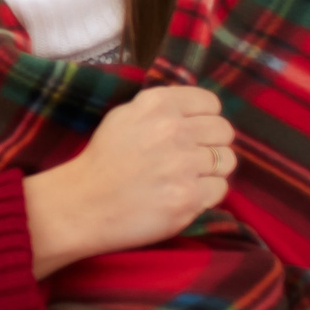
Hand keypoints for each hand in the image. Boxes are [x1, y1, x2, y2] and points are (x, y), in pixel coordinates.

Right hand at [21, 86, 234, 277]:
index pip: (211, 103)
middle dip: (212, 145)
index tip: (193, 133)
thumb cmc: (103, 161)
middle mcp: (173, 129)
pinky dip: (205, 195)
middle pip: (224, 131)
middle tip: (191, 159)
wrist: (81, 205)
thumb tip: (201, 111)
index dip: (205, 119)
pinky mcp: (188, 197)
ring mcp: (183, 165)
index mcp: (157, 104)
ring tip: (186, 179)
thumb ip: (163, 108)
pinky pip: (220, 189)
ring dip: (212, 171)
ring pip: (227, 160)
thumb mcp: (125, 116)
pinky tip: (182, 196)